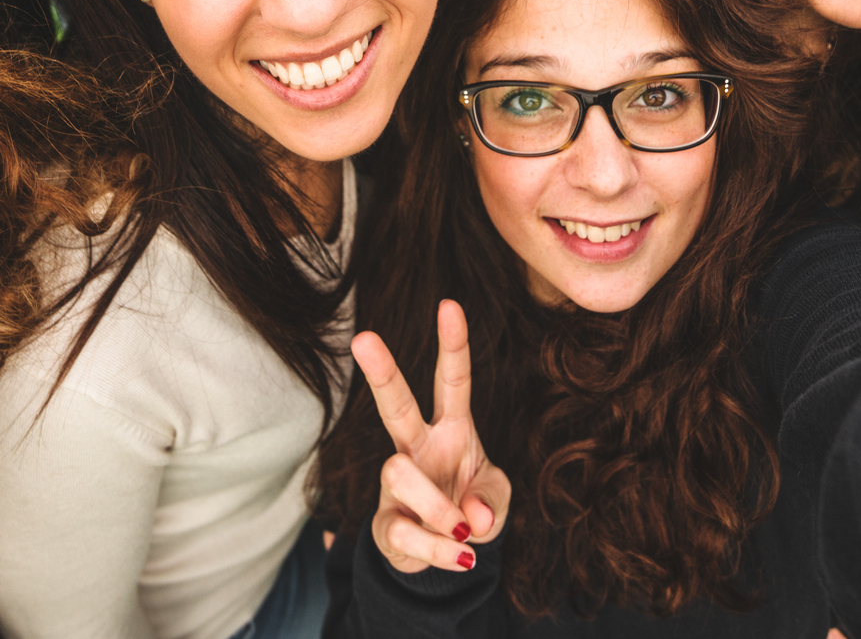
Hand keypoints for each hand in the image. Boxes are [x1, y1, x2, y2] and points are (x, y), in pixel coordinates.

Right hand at [351, 299, 511, 574]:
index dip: (453, 345)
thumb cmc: (473, 507)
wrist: (448, 553)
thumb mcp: (497, 499)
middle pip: (396, 405)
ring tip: (463, 533)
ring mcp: (397, 484)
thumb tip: (472, 517)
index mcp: (453, 430)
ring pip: (398, 472)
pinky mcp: (386, 523)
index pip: (452, 381)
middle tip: (363, 337)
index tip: (448, 305)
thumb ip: (492, 500)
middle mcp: (418, 448)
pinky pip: (406, 531)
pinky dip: (439, 549)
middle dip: (383, 372)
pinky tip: (456, 556)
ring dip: (439, 510)